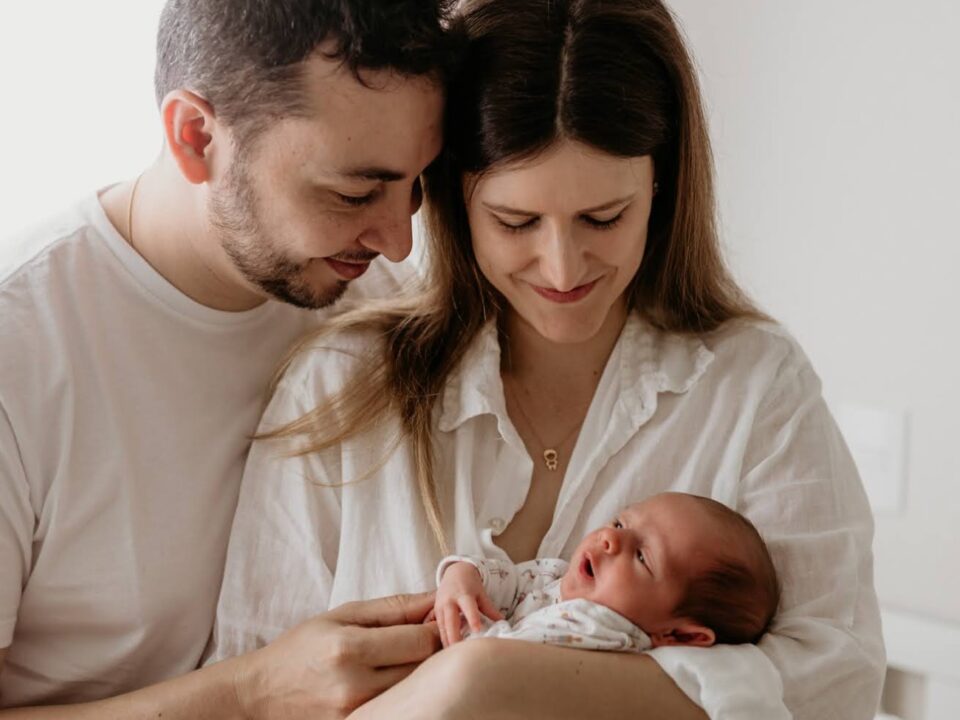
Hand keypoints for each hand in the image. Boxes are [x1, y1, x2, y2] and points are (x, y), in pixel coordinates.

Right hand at [232, 592, 440, 719]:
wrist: (262, 690)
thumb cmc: (303, 646)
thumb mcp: (344, 614)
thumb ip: (394, 607)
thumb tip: (436, 597)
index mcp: (350, 648)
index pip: (420, 641)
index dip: (435, 627)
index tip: (435, 620)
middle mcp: (354, 685)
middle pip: (423, 668)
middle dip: (431, 649)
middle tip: (423, 637)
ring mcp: (357, 714)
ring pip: (415, 691)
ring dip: (419, 672)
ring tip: (403, 659)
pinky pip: (397, 708)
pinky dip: (402, 694)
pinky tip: (390, 680)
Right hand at [434, 562, 502, 646]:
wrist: (454, 572)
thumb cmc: (470, 585)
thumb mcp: (481, 594)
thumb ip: (490, 609)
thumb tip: (502, 622)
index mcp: (463, 594)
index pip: (468, 607)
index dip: (472, 618)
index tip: (477, 630)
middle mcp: (449, 601)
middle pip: (451, 621)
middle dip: (454, 637)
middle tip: (460, 653)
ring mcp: (440, 607)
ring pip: (443, 627)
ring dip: (447, 641)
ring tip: (453, 657)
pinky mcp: (436, 613)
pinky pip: (439, 628)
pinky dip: (443, 639)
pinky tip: (448, 651)